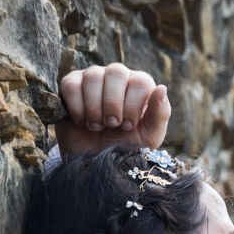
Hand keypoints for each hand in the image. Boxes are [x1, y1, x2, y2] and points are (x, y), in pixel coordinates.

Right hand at [56, 63, 171, 155]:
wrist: (96, 161)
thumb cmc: (126, 147)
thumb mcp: (149, 136)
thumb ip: (160, 113)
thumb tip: (162, 88)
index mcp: (139, 86)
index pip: (140, 82)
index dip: (132, 106)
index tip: (127, 126)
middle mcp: (118, 77)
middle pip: (116, 72)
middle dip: (113, 104)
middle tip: (111, 125)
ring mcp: (93, 78)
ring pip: (93, 76)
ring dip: (94, 107)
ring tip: (96, 126)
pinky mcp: (71, 85)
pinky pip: (71, 85)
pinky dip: (76, 107)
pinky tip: (82, 122)